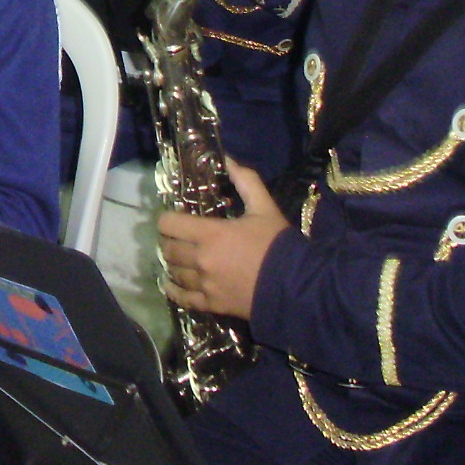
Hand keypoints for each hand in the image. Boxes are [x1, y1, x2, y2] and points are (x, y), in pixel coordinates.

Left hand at [157, 159, 288, 320]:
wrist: (296, 286)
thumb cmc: (278, 245)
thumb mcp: (264, 207)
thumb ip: (245, 181)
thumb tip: (228, 159)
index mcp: (210, 234)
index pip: (169, 224)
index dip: (168, 219)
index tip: (176, 219)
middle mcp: (201, 259)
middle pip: (169, 249)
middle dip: (170, 241)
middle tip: (178, 238)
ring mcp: (205, 285)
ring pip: (174, 273)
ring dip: (172, 264)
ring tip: (179, 259)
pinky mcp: (212, 305)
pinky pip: (183, 298)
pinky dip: (173, 290)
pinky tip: (171, 285)